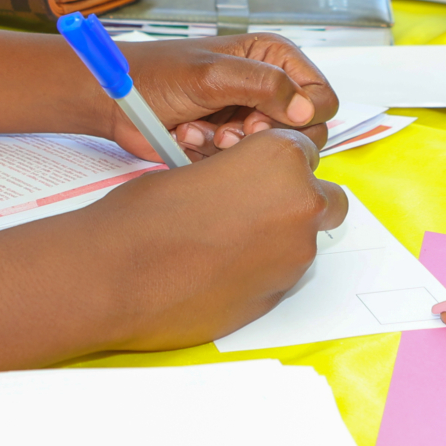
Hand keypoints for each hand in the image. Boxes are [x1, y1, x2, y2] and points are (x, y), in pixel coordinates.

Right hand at [86, 128, 349, 350]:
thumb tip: (243, 185)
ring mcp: (295, 255)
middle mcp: (300, 204)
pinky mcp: (280, 295)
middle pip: (324, 197)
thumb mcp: (196, 167)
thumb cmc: (146, 217)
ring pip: (306, 238)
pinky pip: (284, 273)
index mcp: (280, 159)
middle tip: (255, 206)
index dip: (278, 161)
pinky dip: (263, 268)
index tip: (258, 172)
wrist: (121, 276)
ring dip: (280, 236)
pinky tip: (222, 269)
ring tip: (227, 242)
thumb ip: (237, 173)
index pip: (304, 150)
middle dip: (298, 199)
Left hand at [113, 32, 338, 157]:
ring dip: (234, 147)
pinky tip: (190, 137)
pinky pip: (245, 164)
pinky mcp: (232, 142)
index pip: (322, 97)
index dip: (301, 116)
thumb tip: (307, 109)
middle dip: (263, 137)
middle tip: (229, 131)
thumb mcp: (214, 74)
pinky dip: (216, 155)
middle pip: (305, 131)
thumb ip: (265, 86)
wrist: (117, 100)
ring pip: (274, 152)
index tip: (260, 119)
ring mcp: (251, 116)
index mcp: (275, 58)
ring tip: (201, 131)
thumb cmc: (158, 74)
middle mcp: (270, 87)